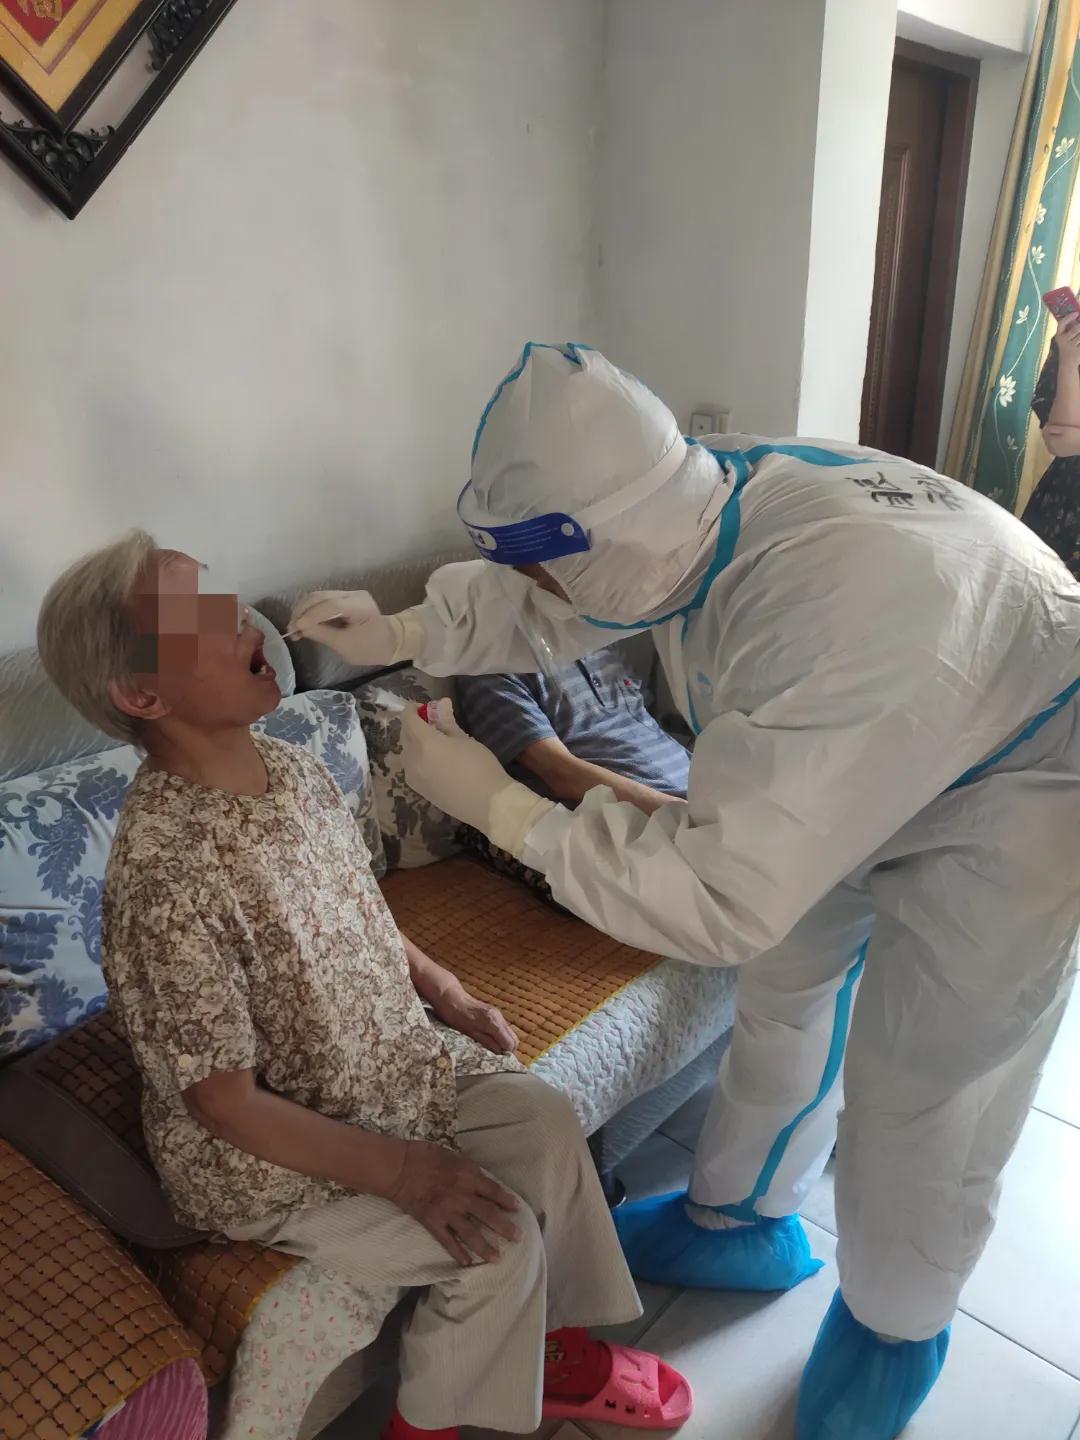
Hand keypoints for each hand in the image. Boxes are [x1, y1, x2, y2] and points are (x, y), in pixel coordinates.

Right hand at [285, 590, 403, 665]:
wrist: (390, 642)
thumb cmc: (371, 647)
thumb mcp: (345, 646)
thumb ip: (322, 634)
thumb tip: (301, 628)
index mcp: (359, 605)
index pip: (330, 605)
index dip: (310, 616)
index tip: (295, 628)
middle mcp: (354, 594)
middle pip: (321, 597)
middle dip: (302, 612)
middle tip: (290, 629)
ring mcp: (349, 594)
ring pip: (319, 597)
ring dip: (304, 611)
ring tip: (294, 628)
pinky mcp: (344, 598)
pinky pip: (323, 602)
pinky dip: (311, 611)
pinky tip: (303, 624)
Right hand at [389, 1140, 521, 1264]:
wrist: (400, 1168)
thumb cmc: (426, 1156)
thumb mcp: (454, 1157)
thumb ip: (469, 1171)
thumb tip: (481, 1181)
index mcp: (468, 1176)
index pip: (494, 1191)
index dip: (507, 1200)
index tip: (518, 1209)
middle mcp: (462, 1196)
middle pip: (488, 1214)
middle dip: (505, 1228)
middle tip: (518, 1238)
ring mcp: (448, 1212)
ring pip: (471, 1233)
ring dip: (485, 1247)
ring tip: (497, 1259)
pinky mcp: (433, 1223)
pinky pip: (448, 1241)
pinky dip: (458, 1253)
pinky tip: (467, 1263)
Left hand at [401, 705, 513, 831]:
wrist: (488, 804)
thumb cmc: (480, 766)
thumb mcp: (465, 739)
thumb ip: (447, 722)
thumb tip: (442, 703)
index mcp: (425, 743)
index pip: (408, 719)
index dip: (412, 709)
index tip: (423, 707)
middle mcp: (413, 759)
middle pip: (404, 736)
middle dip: (413, 725)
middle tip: (430, 723)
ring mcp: (413, 777)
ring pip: (406, 753)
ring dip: (413, 743)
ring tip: (432, 742)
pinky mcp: (418, 790)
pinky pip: (410, 768)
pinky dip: (416, 759)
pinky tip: (432, 761)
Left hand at [434, 986, 517, 1053]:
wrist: (451, 998)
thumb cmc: (457, 1016)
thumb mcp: (470, 1033)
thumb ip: (487, 1043)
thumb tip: (499, 1053)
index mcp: (494, 1023)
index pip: (510, 1044)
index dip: (505, 1054)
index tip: (497, 1059)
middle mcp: (499, 1018)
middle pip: (514, 1040)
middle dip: (507, 1050)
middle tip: (495, 1056)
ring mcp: (498, 1015)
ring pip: (510, 1034)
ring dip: (504, 1043)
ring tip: (491, 1048)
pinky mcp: (494, 1013)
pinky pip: (503, 1029)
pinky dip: (500, 1036)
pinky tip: (489, 1039)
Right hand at [1054, 315, 1079, 356]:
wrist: (1067, 362)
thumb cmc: (1068, 346)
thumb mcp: (1065, 337)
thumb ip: (1070, 327)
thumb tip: (1077, 316)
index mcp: (1059, 336)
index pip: (1061, 324)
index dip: (1068, 318)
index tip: (1076, 313)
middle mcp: (1063, 341)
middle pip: (1076, 328)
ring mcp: (1070, 347)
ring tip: (1078, 339)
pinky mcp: (1077, 352)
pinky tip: (1079, 343)